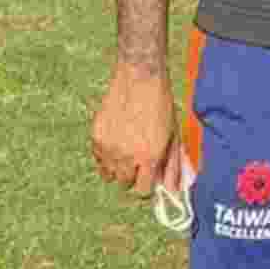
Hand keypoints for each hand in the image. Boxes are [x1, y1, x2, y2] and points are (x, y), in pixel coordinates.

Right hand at [91, 63, 184, 196]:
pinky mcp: (96, 137)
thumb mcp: (173, 135)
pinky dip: (106, 156)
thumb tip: (173, 190)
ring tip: (127, 148)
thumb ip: (173, 166)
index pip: (142, 191)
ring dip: (118, 168)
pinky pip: (98, 159)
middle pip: (125, 184)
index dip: (146, 185)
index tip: (148, 177)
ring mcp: (109, 147)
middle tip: (138, 159)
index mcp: (150, 157)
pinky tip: (116, 139)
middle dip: (133, 176)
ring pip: (109, 174)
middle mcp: (127, 156)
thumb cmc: (160, 104)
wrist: (140, 77)